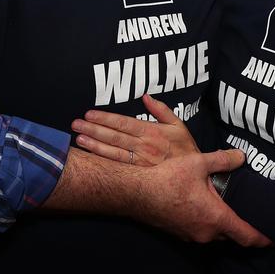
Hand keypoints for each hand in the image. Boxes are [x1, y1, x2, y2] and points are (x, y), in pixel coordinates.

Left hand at [71, 94, 198, 165]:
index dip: (105, 118)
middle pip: (114, 137)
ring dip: (94, 145)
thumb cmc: (187, 150)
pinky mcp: (140, 176)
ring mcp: (141, 163)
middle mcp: (145, 147)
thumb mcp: (179, 126)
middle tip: (76, 124)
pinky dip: (103, 161)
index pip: (124, 123)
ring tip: (79, 139)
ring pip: (113, 153)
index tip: (89, 114)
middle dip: (94, 129)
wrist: (198, 178)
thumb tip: (145, 96)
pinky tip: (91, 156)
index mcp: (152, 132)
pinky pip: (119, 167)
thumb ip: (162, 110)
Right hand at [133, 149, 270, 246]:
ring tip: (224, 206)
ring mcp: (190, 235)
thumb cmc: (167, 178)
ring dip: (221, 223)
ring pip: (214, 233)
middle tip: (249, 214)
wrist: (135, 192)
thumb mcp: (198, 163)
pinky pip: (199, 230)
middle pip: (232, 235)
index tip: (274, 238)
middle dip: (241, 226)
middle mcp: (205, 233)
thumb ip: (223, 160)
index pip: (247, 235)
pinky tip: (200, 206)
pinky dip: (205, 222)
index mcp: (216, 217)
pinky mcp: (178, 233)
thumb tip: (241, 156)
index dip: (263, 238)